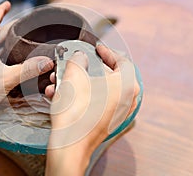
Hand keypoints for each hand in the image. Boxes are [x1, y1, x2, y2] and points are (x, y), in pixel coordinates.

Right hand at [45, 44, 139, 174]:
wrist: (70, 143)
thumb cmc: (75, 112)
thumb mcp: (74, 74)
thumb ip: (78, 59)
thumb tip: (80, 57)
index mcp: (126, 85)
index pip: (121, 60)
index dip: (107, 51)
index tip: (98, 49)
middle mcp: (126, 99)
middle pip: (110, 76)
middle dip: (89, 69)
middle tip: (80, 64)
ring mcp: (118, 113)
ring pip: (101, 90)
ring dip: (82, 83)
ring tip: (65, 81)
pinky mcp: (107, 122)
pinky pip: (97, 103)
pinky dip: (83, 96)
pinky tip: (65, 95)